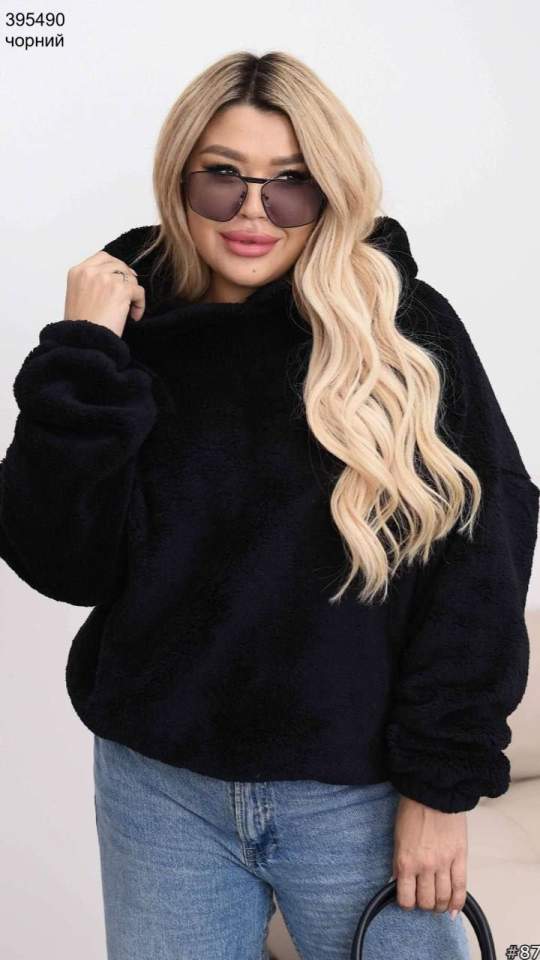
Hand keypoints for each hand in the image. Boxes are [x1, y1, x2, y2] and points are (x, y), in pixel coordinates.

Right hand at [63, 249, 145, 337]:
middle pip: (118, 264)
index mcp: (77, 272)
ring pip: (130, 278)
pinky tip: (134, 316)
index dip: (115, 267)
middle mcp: (90, 272)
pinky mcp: (121, 290)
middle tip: (130, 292)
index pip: (102, 258)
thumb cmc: (79, 326)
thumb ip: (90, 284)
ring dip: (133, 293)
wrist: (83, 341)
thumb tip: (111, 279)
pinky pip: (139, 291)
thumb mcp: (76, 297)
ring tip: (129, 310)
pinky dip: (140, 304)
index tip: (120, 278)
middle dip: (126, 278)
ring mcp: (106, 279)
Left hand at [391, 795, 467, 919]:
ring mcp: (444, 863)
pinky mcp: (460, 857)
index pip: (406, 898)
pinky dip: (458, 902)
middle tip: (425, 900)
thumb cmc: (413, 810)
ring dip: (441, 906)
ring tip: (439, 904)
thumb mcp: (398, 838)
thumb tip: (400, 881)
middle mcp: (424, 866)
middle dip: (425, 905)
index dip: (407, 904)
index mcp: (405, 861)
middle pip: (427, 901)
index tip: (409, 901)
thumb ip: (400, 862)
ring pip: (444, 898)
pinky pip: (461, 887)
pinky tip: (454, 908)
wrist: (433, 792)